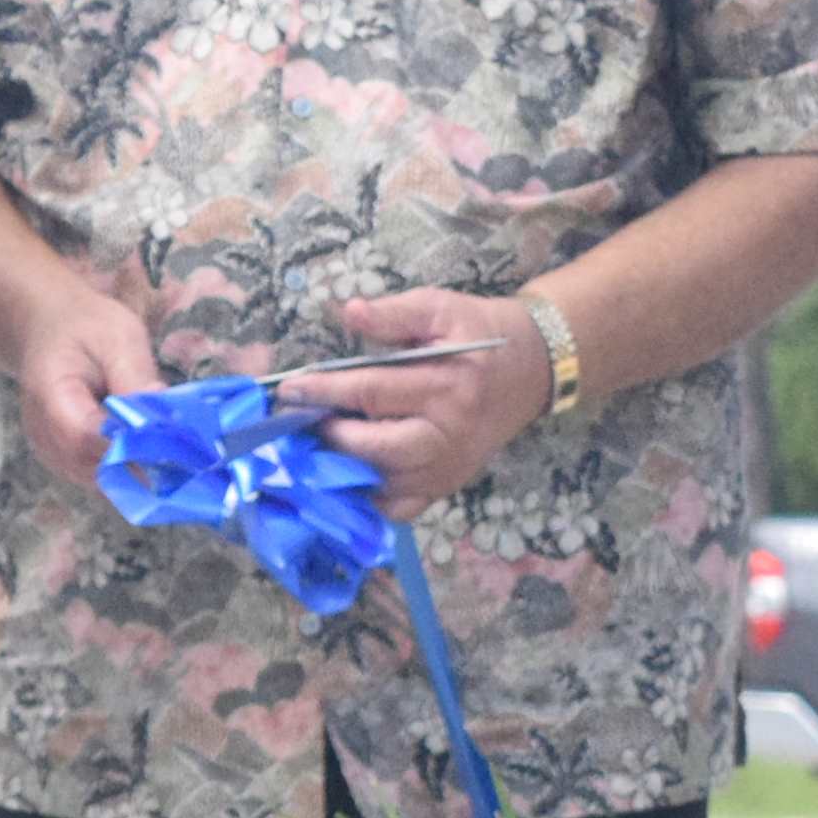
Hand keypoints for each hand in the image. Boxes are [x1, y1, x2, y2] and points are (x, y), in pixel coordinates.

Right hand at [9, 272, 162, 489]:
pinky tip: (153, 450)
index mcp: (49, 395)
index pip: (87, 436)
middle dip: (144, 463)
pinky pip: (100, 476)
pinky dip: (129, 468)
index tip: (177, 445)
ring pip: (101, 479)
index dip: (132, 446)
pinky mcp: (64, 461)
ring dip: (140, 469)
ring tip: (176, 452)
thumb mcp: (117, 335)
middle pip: (95, 466)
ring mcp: (51, 452)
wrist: (48, 330)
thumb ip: (135, 375)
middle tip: (190, 455)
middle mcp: (43, 433)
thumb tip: (162, 414)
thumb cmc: (84, 326)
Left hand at [295, 287, 546, 512]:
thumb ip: (394, 313)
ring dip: (342, 467)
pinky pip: (400, 508)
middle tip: (300, 418)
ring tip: (314, 444)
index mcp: (446, 385)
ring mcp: (448, 467)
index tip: (289, 389)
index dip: (325, 391)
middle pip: (376, 446)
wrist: (529, 370)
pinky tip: (345, 476)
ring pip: (385, 483)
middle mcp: (448, 434)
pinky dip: (369, 500)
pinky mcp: (447, 486)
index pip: (372, 391)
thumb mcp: (439, 308)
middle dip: (330, 434)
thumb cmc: (475, 334)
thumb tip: (349, 311)